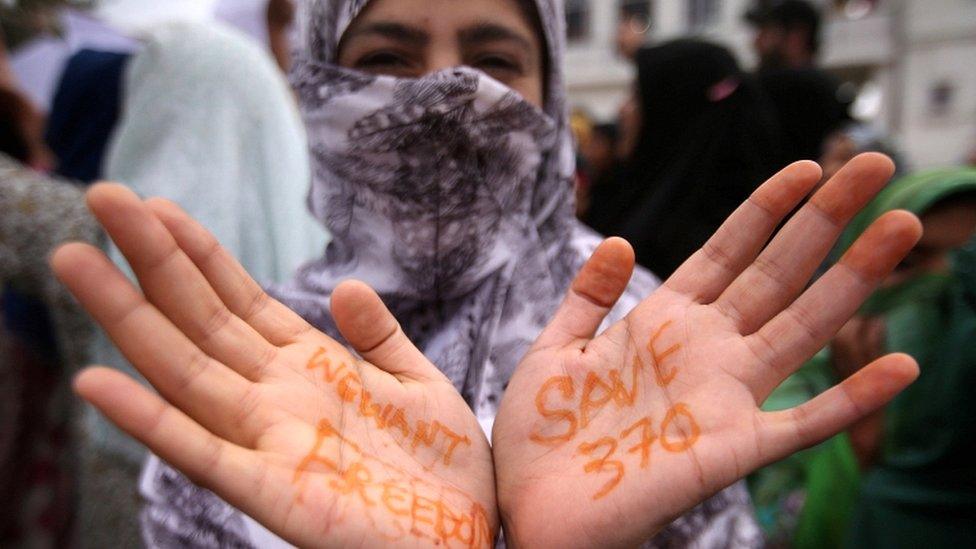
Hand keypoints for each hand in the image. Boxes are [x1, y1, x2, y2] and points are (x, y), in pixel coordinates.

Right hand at [53, 185, 496, 547]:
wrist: (466, 538)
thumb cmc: (444, 469)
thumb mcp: (418, 384)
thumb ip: (379, 336)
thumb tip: (345, 283)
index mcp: (311, 367)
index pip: (240, 298)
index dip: (199, 252)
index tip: (157, 204)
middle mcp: (276, 396)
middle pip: (199, 318)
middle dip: (151, 259)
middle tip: (101, 195)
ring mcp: (266, 441)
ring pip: (182, 368)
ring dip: (127, 317)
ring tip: (74, 259)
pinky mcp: (269, 492)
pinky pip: (198, 451)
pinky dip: (147, 419)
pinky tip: (96, 382)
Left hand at [492, 154, 921, 547]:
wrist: (531, 512)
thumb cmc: (539, 436)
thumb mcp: (555, 352)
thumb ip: (588, 298)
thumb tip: (620, 240)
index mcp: (662, 322)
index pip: (727, 251)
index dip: (767, 208)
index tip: (808, 165)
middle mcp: (704, 350)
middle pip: (778, 270)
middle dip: (826, 216)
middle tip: (876, 161)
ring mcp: (724, 396)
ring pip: (804, 325)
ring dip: (854, 276)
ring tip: (903, 224)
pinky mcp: (733, 449)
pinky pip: (805, 421)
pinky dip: (853, 397)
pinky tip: (901, 365)